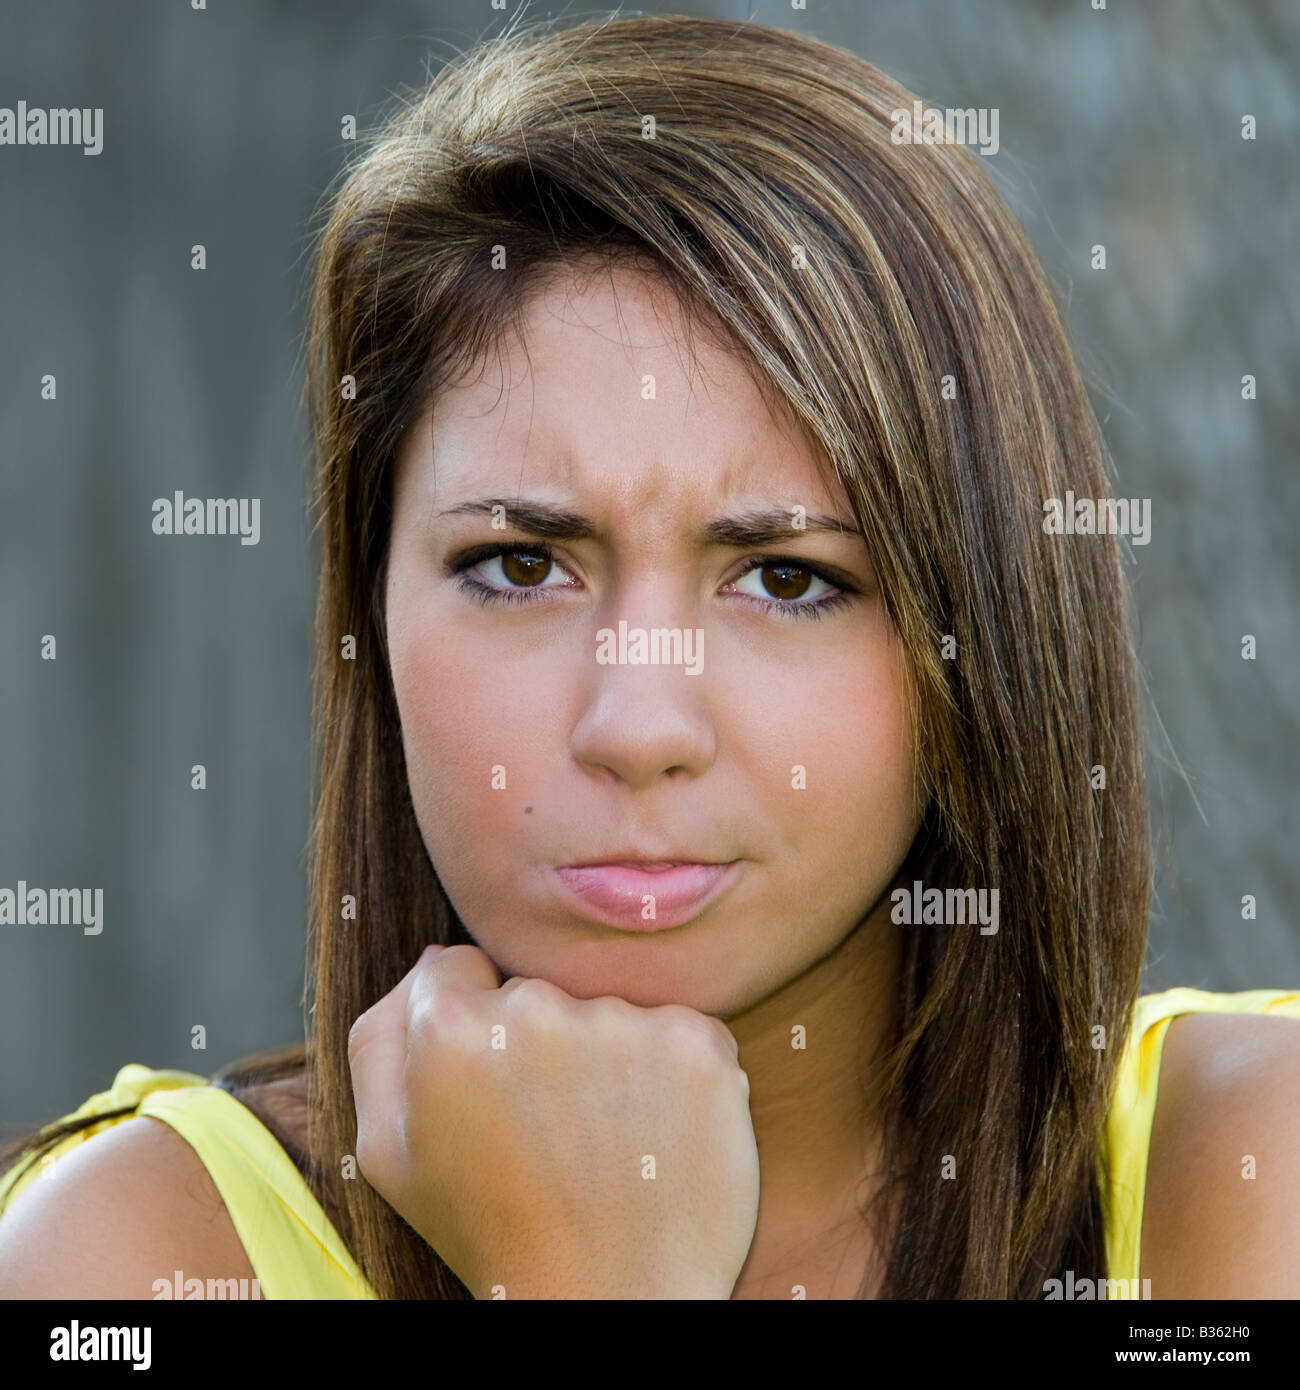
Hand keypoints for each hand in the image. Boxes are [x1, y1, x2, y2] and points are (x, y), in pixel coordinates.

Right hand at [348, 943, 759, 1297]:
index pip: (460, 969)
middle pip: (536, 989)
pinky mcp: (698, 1043)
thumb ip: (381, 1040)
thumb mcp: (388, 1152)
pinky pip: (678, 1028)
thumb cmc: (492, 1229)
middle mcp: (537, 1008)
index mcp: (450, 1029)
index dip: (471, 1031)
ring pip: (608, 1010)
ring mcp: (624, 1022)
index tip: (492, 1089)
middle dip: (540, 1043)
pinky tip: (657, 1134)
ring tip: (604, 1143)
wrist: (612, 1301)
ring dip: (609, 1060)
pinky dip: (672, 1073)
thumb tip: (435, 960)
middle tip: (548, 1131)